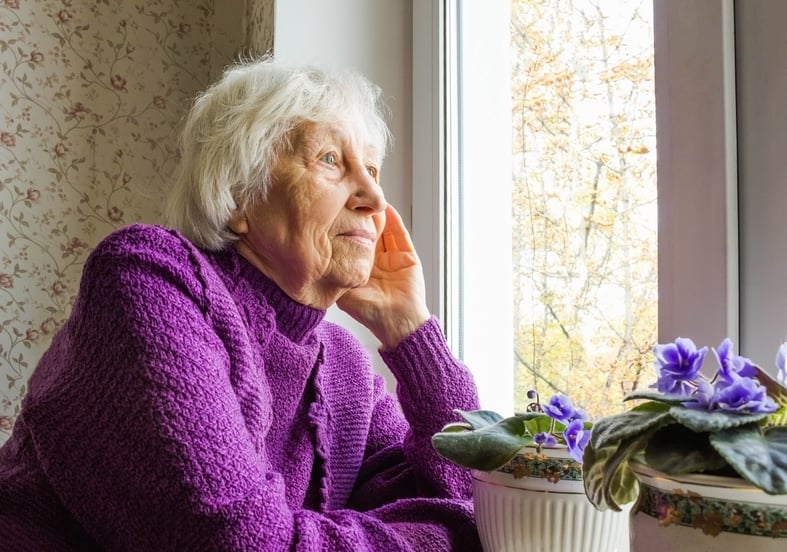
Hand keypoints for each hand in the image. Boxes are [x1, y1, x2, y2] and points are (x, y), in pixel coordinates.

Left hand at [337, 204, 430, 348]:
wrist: (398, 323)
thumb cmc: (370, 313)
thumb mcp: (344, 293)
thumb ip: (334, 277)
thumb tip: (317, 261)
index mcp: (360, 269)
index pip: (351, 243)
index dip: (345, 229)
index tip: (337, 214)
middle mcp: (375, 262)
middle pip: (368, 233)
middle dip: (361, 218)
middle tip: (352, 200)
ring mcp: (392, 258)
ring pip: (384, 231)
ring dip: (377, 216)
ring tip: (368, 200)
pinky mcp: (407, 257)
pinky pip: (400, 235)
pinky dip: (394, 221)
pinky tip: (386, 208)